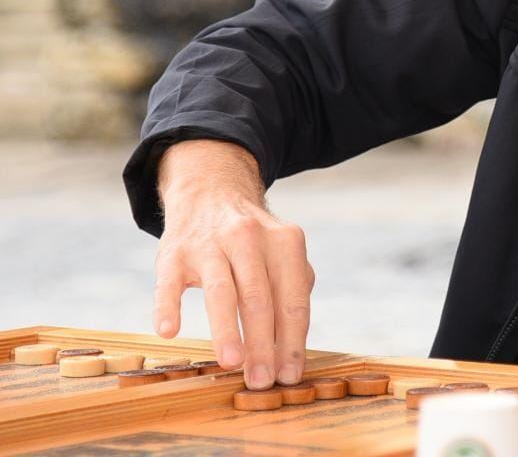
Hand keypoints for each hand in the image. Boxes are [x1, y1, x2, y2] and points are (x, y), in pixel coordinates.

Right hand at [152, 140, 315, 389]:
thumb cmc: (254, 239)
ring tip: (232, 363)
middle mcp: (249, 238)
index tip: (290, 375)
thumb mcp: (283, 249)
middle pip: (260, 298)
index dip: (293, 340)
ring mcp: (209, 245)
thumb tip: (295, 341)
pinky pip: (169, 283)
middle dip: (264, 344)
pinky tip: (170, 331)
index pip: (293, 298)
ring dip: (227, 329)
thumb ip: (295, 286)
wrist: (210, 192)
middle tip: (263, 381)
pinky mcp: (173, 254)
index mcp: (284, 241)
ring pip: (222, 291)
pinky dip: (168, 306)